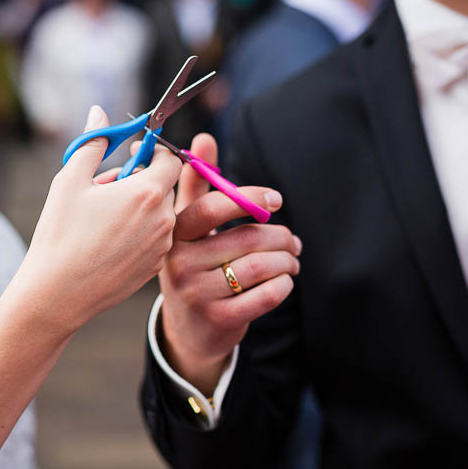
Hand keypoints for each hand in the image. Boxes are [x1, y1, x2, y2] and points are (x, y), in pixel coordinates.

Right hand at [15, 106, 180, 336]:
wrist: (60, 292)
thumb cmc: (61, 233)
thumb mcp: (70, 179)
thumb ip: (92, 142)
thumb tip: (100, 113)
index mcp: (148, 193)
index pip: (171, 159)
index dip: (152, 151)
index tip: (130, 153)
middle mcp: (164, 220)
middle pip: (164, 186)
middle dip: (139, 178)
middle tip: (106, 185)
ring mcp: (162, 246)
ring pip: (158, 213)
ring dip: (138, 206)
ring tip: (102, 214)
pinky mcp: (155, 266)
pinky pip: (153, 238)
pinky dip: (137, 230)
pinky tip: (107, 239)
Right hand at [158, 131, 300, 392]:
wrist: (188, 330)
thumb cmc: (194, 266)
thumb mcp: (189, 228)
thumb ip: (198, 184)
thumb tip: (204, 138)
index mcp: (174, 235)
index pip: (211, 208)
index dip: (249, 199)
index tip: (276, 200)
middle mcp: (180, 263)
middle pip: (246, 238)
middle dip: (280, 236)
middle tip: (293, 240)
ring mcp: (198, 294)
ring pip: (259, 266)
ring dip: (286, 260)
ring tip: (292, 260)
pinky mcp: (219, 319)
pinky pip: (265, 295)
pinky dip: (284, 285)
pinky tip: (285, 281)